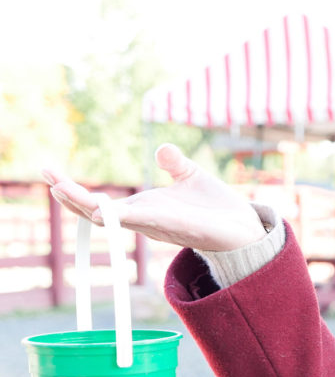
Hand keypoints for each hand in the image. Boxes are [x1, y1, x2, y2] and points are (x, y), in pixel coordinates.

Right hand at [42, 144, 267, 251]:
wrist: (245, 227)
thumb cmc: (217, 208)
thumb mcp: (191, 177)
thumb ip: (174, 164)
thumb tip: (161, 149)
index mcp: (145, 208)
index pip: (100, 204)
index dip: (74, 191)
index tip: (50, 172)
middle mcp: (146, 220)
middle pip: (97, 213)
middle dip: (71, 197)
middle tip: (47, 175)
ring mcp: (159, 225)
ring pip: (115, 220)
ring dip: (87, 206)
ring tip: (61, 189)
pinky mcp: (179, 227)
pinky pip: (147, 222)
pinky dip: (124, 217)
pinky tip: (103, 211)